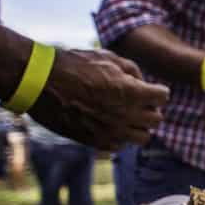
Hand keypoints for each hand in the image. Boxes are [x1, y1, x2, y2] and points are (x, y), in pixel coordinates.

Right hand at [29, 49, 168, 150]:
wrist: (41, 82)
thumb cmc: (75, 65)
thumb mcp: (108, 58)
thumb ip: (132, 70)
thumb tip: (142, 83)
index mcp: (132, 93)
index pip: (163, 97)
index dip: (156, 90)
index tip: (147, 88)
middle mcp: (126, 116)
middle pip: (156, 119)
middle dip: (150, 108)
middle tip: (137, 101)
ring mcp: (111, 131)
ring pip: (143, 138)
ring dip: (138, 126)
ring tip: (126, 116)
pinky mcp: (95, 142)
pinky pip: (119, 146)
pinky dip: (119, 137)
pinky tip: (109, 124)